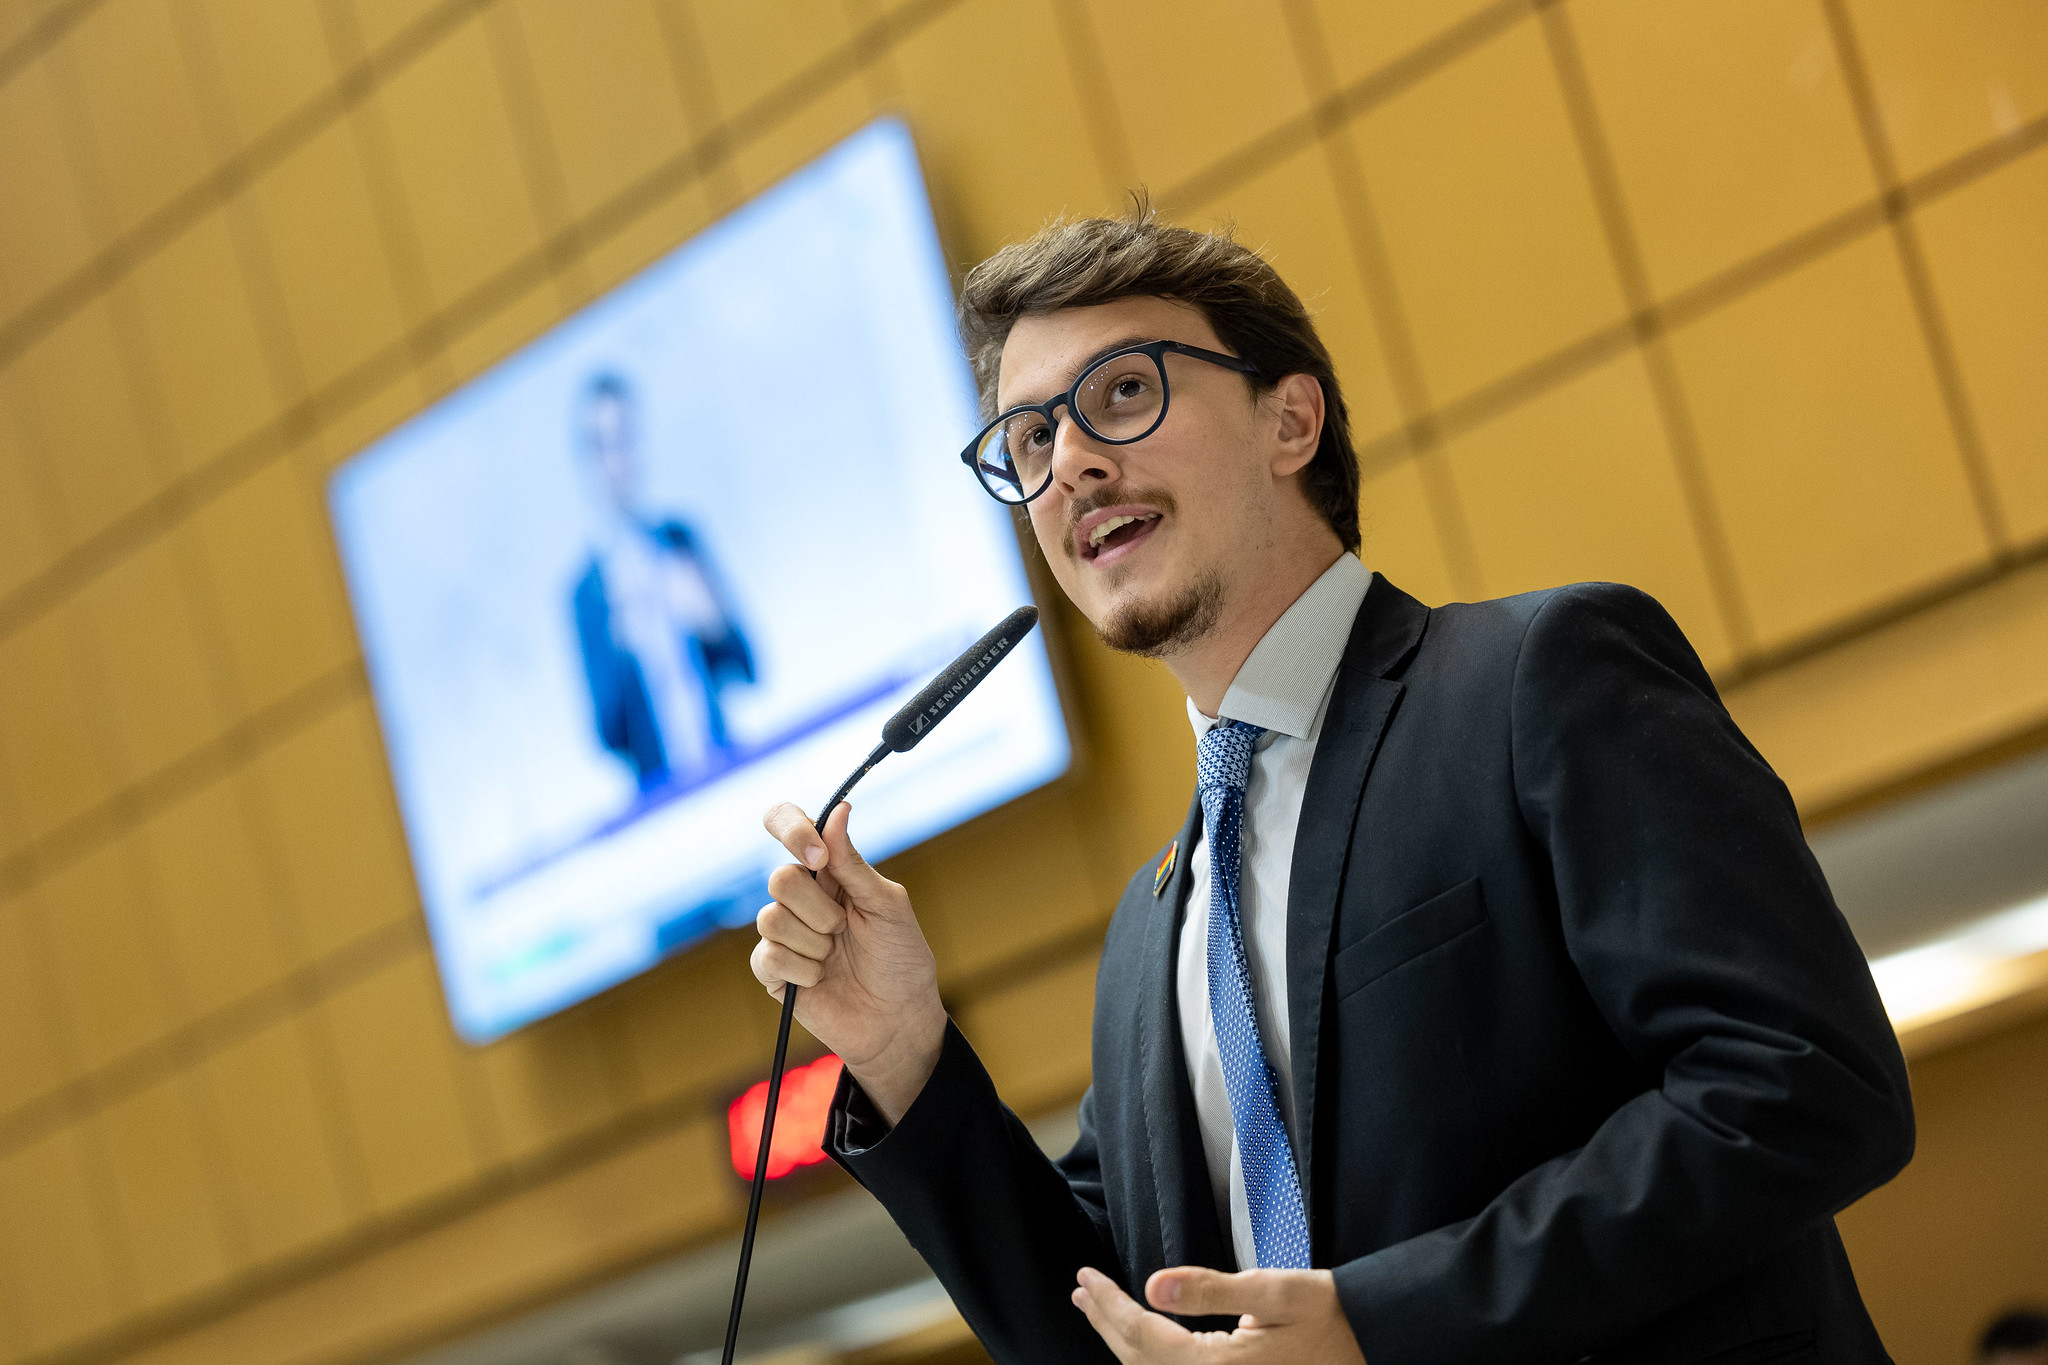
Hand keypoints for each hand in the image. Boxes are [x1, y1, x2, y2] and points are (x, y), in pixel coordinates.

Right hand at [752, 800, 946, 1122]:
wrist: (899, 1020)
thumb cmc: (901, 959)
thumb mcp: (886, 905)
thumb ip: (853, 863)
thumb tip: (838, 809)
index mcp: (829, 871)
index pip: (789, 826)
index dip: (791, 828)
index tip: (817, 853)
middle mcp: (802, 897)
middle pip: (780, 878)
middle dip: (820, 909)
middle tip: (845, 929)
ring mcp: (784, 934)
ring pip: (770, 918)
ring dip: (814, 942)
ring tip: (835, 956)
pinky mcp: (773, 971)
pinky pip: (768, 956)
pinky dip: (801, 970)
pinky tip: (820, 980)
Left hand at [1071, 1265, 1366, 1363]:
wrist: (1371, 1344)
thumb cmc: (1330, 1315)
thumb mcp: (1275, 1291)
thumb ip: (1211, 1289)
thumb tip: (1153, 1285)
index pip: (1142, 1336)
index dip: (1109, 1306)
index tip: (1085, 1277)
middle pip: (1139, 1362)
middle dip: (1106, 1323)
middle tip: (1082, 1291)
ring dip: (1121, 1342)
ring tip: (1099, 1311)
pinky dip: (1147, 1358)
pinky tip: (1141, 1340)